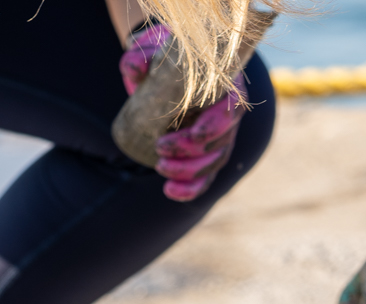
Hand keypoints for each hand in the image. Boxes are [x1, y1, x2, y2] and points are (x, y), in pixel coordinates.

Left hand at [119, 25, 247, 201]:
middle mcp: (229, 113)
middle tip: (160, 148)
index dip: (216, 126)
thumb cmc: (163, 57)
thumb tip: (131, 68)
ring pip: (214, 162)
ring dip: (190, 172)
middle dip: (193, 152)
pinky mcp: (206, 154)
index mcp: (225, 84)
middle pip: (222, 141)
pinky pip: (206, 177)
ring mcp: (221, 136)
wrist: (163, 68)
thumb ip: (142, 56)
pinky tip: (170, 191)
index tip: (192, 133)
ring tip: (161, 167)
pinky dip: (190, 189)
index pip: (233, 109)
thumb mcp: (152, 51)